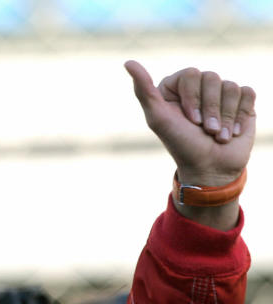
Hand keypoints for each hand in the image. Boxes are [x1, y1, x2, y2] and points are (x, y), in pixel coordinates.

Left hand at [125, 60, 254, 187]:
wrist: (210, 168)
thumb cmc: (181, 144)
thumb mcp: (158, 119)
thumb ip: (143, 91)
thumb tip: (128, 62)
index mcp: (175, 88)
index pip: (190, 74)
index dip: (192, 98)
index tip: (189, 120)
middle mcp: (198, 88)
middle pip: (212, 78)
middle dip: (210, 109)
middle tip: (205, 130)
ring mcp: (220, 93)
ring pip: (230, 86)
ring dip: (225, 116)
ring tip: (218, 135)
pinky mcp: (241, 101)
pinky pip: (247, 92)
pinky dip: (240, 115)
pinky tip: (233, 131)